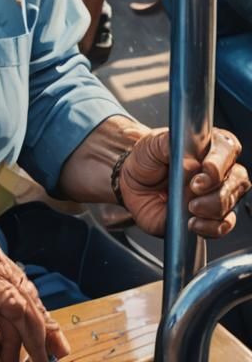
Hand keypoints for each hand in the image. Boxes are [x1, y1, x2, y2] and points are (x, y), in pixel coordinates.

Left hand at [119, 128, 249, 236]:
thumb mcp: (152, 143)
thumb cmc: (148, 158)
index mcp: (208, 145)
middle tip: (194, 190)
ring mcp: (216, 194)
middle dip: (217, 189)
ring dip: (212, 209)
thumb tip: (192, 163)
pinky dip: (211, 228)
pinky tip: (193, 223)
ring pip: (231, 203)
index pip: (228, 149)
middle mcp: (218, 170)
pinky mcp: (210, 217)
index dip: (219, 162)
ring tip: (189, 207)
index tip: (203, 169)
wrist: (133, 183)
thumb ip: (170, 145)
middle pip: (237, 179)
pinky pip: (223, 226)